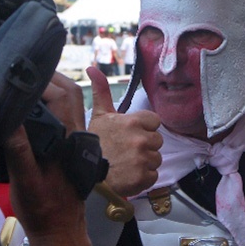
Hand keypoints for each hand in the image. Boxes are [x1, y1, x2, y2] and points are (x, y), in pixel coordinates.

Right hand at [3, 72, 86, 242]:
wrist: (61, 231)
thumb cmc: (44, 209)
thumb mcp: (25, 180)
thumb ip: (18, 149)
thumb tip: (9, 119)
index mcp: (68, 138)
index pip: (64, 95)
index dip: (44, 79)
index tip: (22, 72)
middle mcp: (76, 135)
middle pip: (70, 93)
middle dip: (50, 77)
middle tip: (24, 70)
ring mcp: (74, 141)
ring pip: (70, 104)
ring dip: (51, 90)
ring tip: (25, 84)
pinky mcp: (69, 149)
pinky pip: (64, 117)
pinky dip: (51, 105)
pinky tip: (33, 108)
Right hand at [86, 66, 162, 196]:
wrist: (87, 174)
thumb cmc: (95, 143)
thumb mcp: (99, 114)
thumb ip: (102, 90)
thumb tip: (92, 68)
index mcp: (133, 122)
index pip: (155, 122)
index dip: (144, 128)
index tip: (130, 134)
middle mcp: (140, 139)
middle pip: (157, 141)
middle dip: (145, 145)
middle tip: (127, 150)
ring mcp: (143, 159)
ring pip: (156, 158)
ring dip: (145, 162)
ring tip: (127, 162)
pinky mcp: (143, 177)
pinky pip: (153, 175)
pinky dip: (144, 177)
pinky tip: (130, 174)